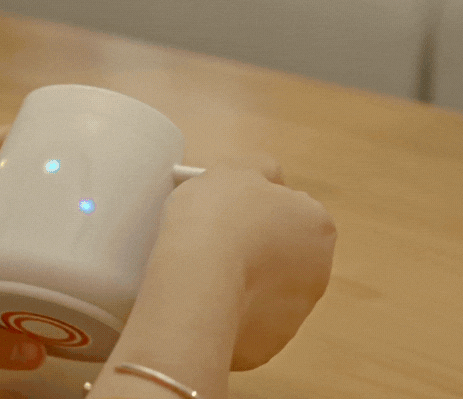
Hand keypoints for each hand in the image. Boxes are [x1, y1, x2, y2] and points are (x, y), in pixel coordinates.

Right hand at [166, 166, 335, 370]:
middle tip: (212, 244)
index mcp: (317, 224)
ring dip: (240, 285)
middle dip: (253, 251)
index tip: (226, 213)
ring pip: (263, 293)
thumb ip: (260, 170)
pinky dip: (227, 317)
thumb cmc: (216, 217)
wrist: (198, 282)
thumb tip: (271, 177)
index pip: (290, 212)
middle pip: (281, 255)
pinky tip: (202, 303)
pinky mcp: (267, 346)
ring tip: (201, 276)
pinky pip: (244, 325)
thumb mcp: (235, 170)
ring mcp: (294, 314)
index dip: (254, 211)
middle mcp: (318, 271)